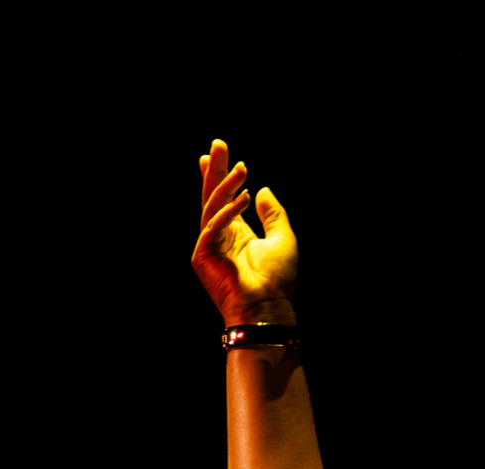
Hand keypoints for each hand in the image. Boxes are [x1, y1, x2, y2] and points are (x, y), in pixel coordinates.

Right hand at [192, 138, 297, 326]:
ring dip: (227, 185)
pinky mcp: (202, 255)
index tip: (216, 154)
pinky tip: (246, 197)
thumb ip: (273, 214)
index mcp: (235, 233)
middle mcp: (219, 236)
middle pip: (212, 196)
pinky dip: (230, 211)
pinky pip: (214, 225)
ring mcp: (208, 245)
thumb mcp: (282, 238)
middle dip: (215, 170)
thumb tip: (264, 189)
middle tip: (218, 144)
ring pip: (213, 206)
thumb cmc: (277, 279)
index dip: (220, 176)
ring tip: (242, 167)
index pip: (223, 199)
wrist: (268, 307)